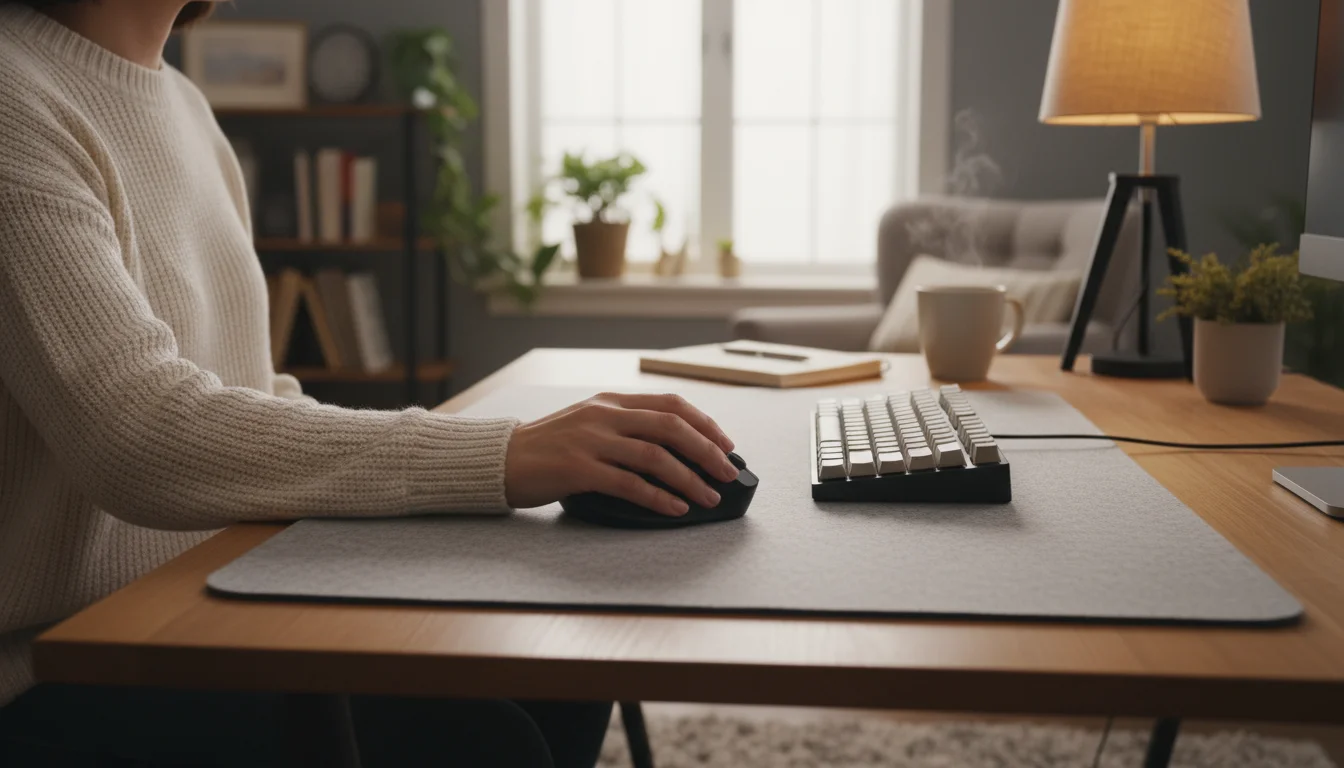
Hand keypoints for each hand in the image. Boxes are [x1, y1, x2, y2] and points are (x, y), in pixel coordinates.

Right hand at [504, 392, 737, 516]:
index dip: (705, 424)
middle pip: (670, 426)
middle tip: (728, 473)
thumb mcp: (588, 423)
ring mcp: (591, 441)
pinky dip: (659, 497)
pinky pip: (629, 483)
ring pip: (655, 456)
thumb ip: (624, 427)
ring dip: (690, 478)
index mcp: (610, 401)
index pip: (670, 404)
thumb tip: (673, 449)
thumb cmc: (547, 447)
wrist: (500, 459)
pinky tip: (676, 508)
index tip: (727, 444)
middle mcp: (604, 415)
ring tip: (710, 497)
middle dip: (707, 450)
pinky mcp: (578, 469)